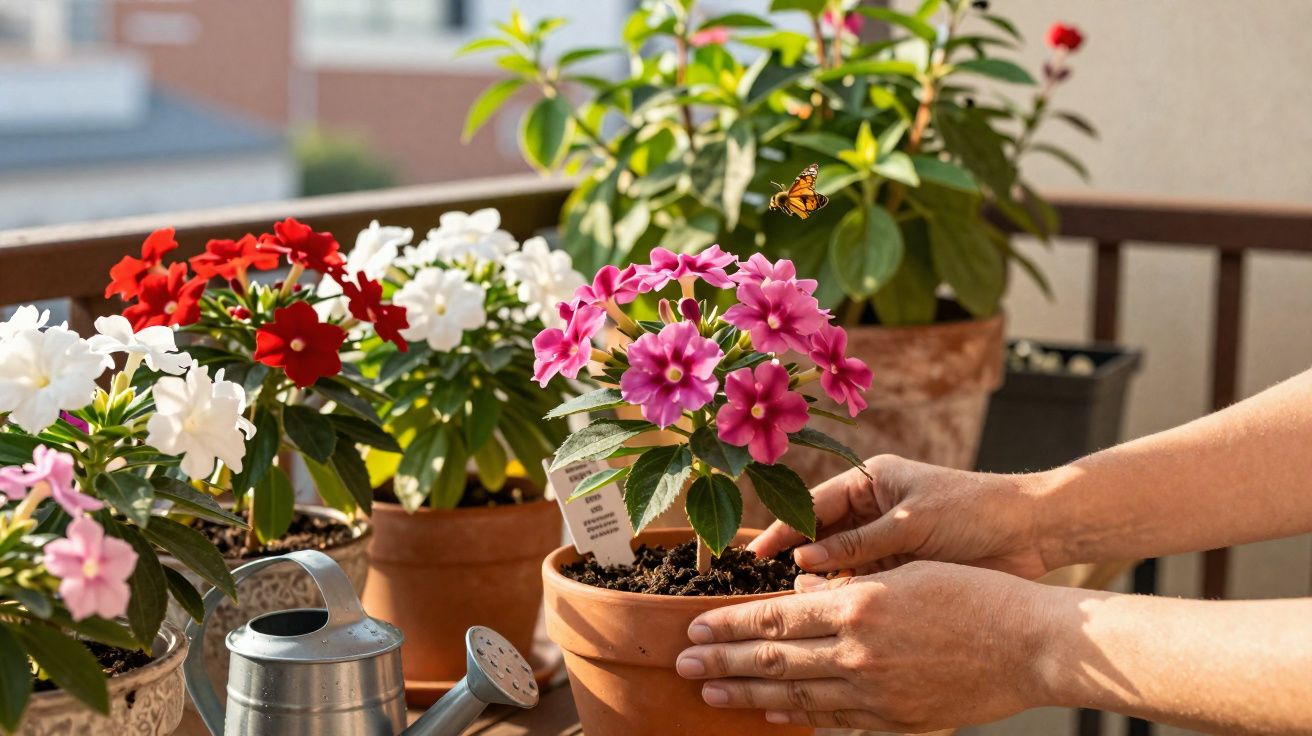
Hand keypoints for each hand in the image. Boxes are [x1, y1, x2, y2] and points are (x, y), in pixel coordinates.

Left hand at [676, 562, 1055, 731]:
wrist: (1033, 642)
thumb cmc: (975, 592)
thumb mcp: (904, 573)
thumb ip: (847, 591)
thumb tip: (798, 600)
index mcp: (859, 605)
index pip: (775, 619)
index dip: (730, 625)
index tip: (695, 626)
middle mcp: (860, 651)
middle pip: (774, 661)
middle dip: (722, 662)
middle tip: (682, 663)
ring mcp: (878, 693)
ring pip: (797, 696)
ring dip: (749, 696)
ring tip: (711, 692)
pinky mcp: (898, 721)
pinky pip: (837, 722)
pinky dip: (801, 719)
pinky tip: (775, 717)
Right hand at [749, 455, 1053, 578]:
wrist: (1032, 531)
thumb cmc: (974, 511)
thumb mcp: (910, 523)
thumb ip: (858, 544)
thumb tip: (804, 561)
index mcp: (871, 479)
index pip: (815, 503)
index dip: (784, 528)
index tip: (756, 554)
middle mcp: (873, 507)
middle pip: (821, 533)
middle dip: (796, 556)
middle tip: (762, 584)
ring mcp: (886, 537)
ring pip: (840, 561)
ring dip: (820, 579)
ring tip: (793, 603)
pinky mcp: (902, 565)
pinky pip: (863, 580)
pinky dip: (847, 595)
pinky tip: (830, 611)